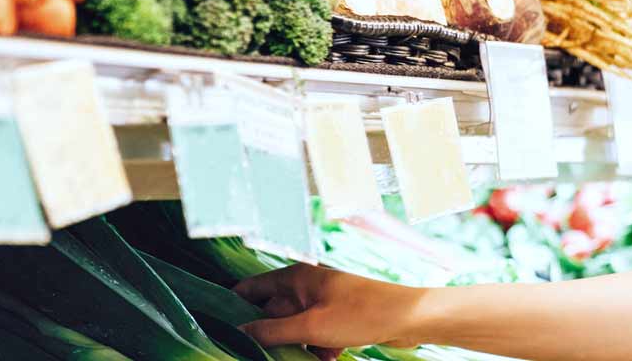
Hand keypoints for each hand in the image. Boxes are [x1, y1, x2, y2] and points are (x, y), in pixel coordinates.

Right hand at [233, 264, 427, 359]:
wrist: (411, 318)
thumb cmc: (364, 313)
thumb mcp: (311, 326)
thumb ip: (271, 331)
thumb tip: (239, 332)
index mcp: (297, 277)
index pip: (252, 288)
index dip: (234, 306)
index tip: (221, 328)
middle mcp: (308, 286)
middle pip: (272, 313)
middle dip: (269, 335)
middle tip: (261, 354)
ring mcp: (325, 302)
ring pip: (295, 329)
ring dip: (296, 347)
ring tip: (304, 357)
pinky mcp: (340, 318)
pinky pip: (316, 336)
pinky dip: (318, 349)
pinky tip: (328, 357)